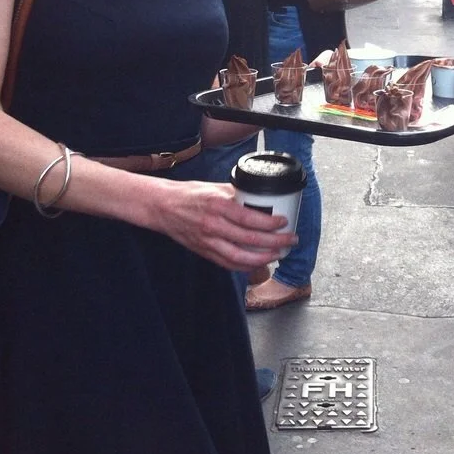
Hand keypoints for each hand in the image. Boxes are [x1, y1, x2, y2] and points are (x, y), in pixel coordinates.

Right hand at [153, 180, 295, 270]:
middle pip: (249, 239)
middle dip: (274, 242)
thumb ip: (238, 194)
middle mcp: (213, 225)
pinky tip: (258, 263)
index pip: (249, 218)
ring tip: (278, 254)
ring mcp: (207, 241)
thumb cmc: (190, 194)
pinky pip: (227, 263)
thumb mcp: (216, 187)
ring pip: (239, 257)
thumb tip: (260, 197)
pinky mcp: (203, 251)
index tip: (284, 222)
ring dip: (262, 258)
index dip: (269, 223)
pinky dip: (245, 266)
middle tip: (290, 240)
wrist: (163, 207)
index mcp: (218, 205)